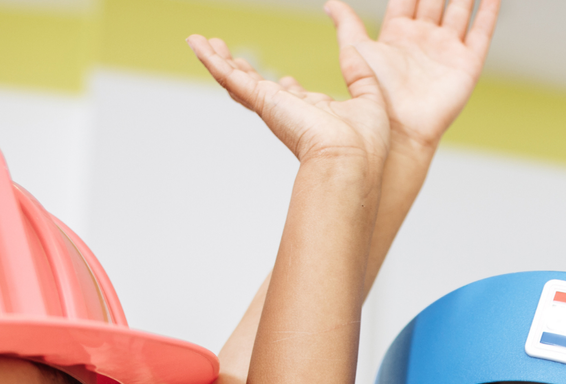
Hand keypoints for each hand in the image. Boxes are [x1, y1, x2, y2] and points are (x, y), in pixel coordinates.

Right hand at [188, 34, 388, 167]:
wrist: (352, 159)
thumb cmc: (366, 143)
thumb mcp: (369, 96)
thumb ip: (359, 71)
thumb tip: (355, 48)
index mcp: (315, 114)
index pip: (294, 98)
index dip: (287, 88)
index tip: (285, 81)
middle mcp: (289, 112)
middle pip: (257, 86)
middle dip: (241, 70)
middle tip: (225, 53)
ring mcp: (272, 107)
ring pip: (237, 80)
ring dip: (218, 61)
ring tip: (199, 43)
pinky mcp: (262, 102)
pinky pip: (230, 78)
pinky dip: (211, 61)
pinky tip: (196, 45)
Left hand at [326, 0, 499, 153]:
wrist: (399, 130)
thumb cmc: (375, 97)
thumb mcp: (357, 52)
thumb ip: (348, 25)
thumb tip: (330, 4)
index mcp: (399, 34)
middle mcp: (424, 39)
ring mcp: (446, 50)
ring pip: (460, 9)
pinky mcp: (466, 64)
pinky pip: (481, 32)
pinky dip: (489, 11)